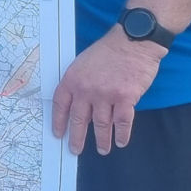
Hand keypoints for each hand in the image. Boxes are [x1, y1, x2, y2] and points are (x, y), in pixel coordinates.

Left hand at [51, 27, 165, 155]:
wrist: (132, 41)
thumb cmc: (108, 50)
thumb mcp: (84, 62)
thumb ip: (80, 83)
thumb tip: (81, 105)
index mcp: (73, 78)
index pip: (61, 104)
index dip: (59, 121)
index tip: (58, 133)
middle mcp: (86, 89)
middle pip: (79, 119)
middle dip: (77, 137)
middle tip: (75, 150)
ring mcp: (105, 95)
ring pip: (101, 124)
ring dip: (101, 140)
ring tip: (102, 149)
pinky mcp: (125, 98)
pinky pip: (122, 122)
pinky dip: (122, 134)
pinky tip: (121, 141)